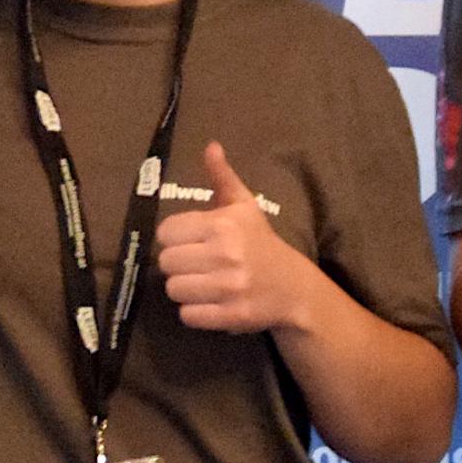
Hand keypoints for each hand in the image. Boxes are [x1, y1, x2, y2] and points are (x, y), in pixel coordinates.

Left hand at [157, 141, 305, 334]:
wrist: (294, 288)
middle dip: (178, 264)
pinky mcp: (230, 316)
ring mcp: (227, 288)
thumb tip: (211, 146)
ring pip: (174, 289)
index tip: (190, 241)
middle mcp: (224, 255)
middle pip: (166, 262)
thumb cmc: (261, 243)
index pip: (166, 232)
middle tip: (196, 264)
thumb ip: (222, 177)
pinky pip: (187, 315)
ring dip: (184, 288)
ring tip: (202, 283)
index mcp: (223, 225)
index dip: (175, 237)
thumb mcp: (244, 206)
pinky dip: (194, 312)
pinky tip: (210, 302)